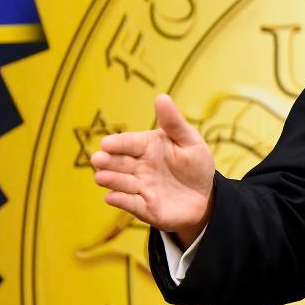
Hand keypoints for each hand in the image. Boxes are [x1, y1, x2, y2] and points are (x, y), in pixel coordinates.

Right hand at [90, 94, 214, 247]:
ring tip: (102, 177)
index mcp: (147, 146)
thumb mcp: (190, 141)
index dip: (118, 143)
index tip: (107, 143)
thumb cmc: (196, 164)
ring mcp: (140, 187)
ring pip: (120, 182)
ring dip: (111, 180)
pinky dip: (121, 201)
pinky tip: (111, 197)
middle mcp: (138, 166)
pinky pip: (130, 204)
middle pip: (119, 162)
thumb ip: (174, 123)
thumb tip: (161, 97)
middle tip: (98, 159)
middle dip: (108, 161)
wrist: (206, 196)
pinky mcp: (144, 207)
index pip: (129, 142)